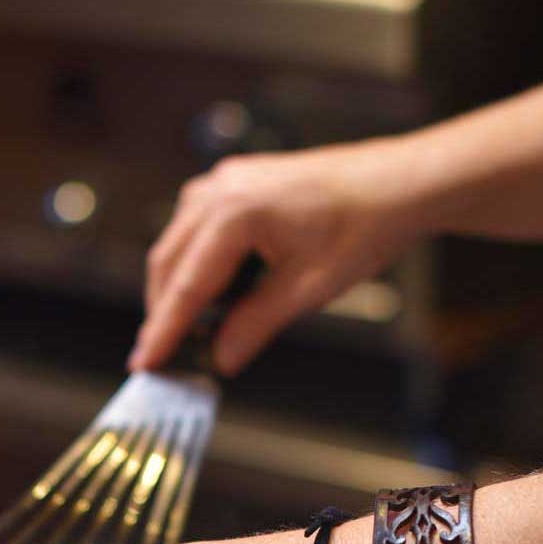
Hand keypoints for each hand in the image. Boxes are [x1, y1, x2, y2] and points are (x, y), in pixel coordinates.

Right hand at [131, 138, 420, 373]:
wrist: (398, 183)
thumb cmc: (364, 225)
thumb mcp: (308, 288)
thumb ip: (255, 324)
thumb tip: (221, 357)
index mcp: (235, 213)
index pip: (187, 286)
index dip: (164, 330)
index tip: (144, 363)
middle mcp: (220, 190)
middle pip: (169, 262)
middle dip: (163, 311)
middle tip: (161, 355)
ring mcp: (226, 180)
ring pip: (179, 244)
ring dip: (178, 288)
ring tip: (186, 331)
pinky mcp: (238, 181)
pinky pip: (198, 227)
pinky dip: (196, 263)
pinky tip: (211, 293)